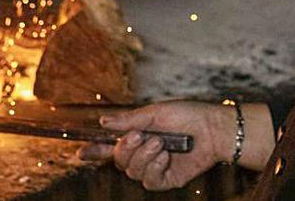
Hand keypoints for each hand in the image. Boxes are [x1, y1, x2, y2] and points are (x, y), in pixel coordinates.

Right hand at [78, 100, 231, 190]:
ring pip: (132, 172)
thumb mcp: (155, 113)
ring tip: (160, 143)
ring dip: (143, 156)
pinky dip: (154, 168)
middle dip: (125, 149)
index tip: (80, 152)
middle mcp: (143, 154)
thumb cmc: (187, 115)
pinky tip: (166, 157)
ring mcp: (154, 168)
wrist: (213, 128)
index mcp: (138, 136)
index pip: (110, 147)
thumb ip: (129, 120)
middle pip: (118, 161)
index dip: (95, 151)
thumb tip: (102, 123)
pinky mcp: (167, 180)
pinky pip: (149, 181)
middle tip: (140, 135)